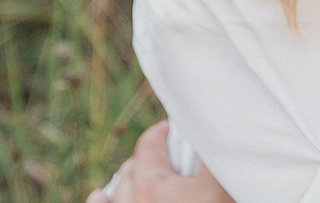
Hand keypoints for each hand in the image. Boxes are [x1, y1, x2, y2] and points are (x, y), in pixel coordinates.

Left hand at [87, 124, 234, 202]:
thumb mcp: (219, 186)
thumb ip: (213, 153)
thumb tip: (210, 123)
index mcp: (152, 186)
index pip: (149, 146)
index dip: (161, 132)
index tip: (169, 128)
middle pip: (133, 169)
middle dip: (146, 157)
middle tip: (163, 153)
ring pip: (115, 194)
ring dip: (124, 181)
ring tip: (133, 174)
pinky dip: (102, 202)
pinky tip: (101, 197)